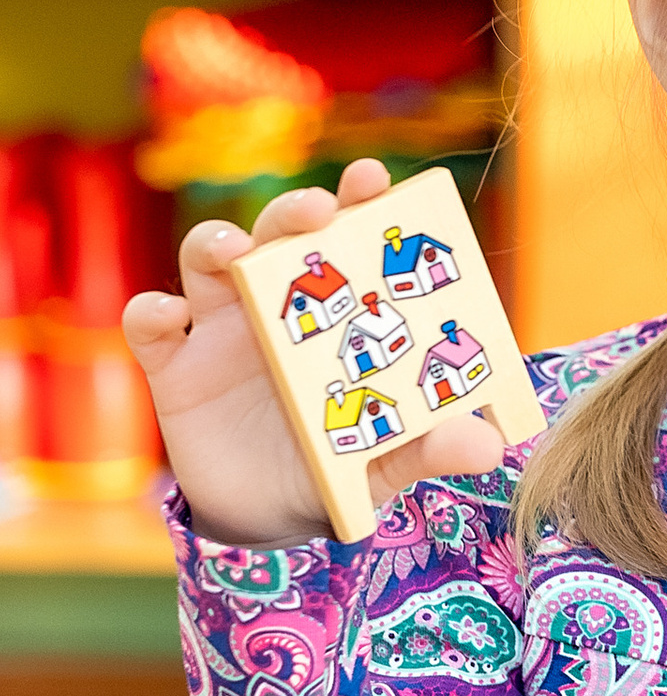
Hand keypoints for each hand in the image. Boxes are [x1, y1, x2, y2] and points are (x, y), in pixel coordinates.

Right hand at [122, 159, 508, 548]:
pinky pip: (150, 326)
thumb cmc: (340, 462)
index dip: (359, 200)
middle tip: (316, 211)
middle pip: (281, 234)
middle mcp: (281, 306)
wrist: (272, 516)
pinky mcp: (175, 368)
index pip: (351, 237)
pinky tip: (167, 316)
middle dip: (295, 211)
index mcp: (340, 310)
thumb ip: (432, 448)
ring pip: (210, 261)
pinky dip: (151, 313)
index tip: (372, 178)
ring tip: (234, 252)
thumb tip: (487, 449)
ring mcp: (223, 331)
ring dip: (216, 243)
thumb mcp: (388, 459)